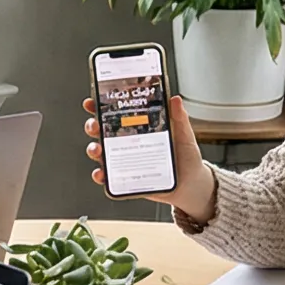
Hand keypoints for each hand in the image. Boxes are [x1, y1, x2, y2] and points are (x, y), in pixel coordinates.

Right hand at [83, 95, 216, 219]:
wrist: (191, 184)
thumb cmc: (186, 157)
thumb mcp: (184, 135)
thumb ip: (179, 118)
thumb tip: (176, 100)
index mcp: (139, 127)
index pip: (116, 113)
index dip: (101, 105)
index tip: (93, 101)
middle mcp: (128, 142)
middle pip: (103, 131)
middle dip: (93, 126)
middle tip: (94, 125)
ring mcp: (125, 160)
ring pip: (102, 153)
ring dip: (94, 149)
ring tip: (97, 149)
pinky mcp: (126, 178)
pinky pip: (109, 177)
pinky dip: (101, 175)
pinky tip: (101, 173)